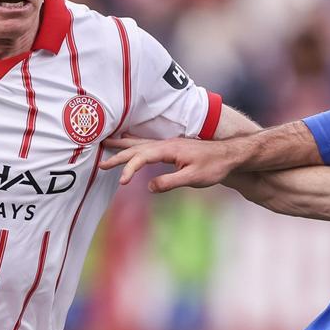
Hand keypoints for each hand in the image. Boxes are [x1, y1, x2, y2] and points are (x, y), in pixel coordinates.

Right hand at [99, 135, 241, 191]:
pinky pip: (147, 145)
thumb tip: (149, 186)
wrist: (229, 155)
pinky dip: (134, 144)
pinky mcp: (171, 148)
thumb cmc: (213, 167)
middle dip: (117, 156)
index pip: (142, 157)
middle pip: (136, 148)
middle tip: (100, 164)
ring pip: (140, 144)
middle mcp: (166, 144)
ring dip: (122, 146)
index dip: (129, 168)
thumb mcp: (193, 178)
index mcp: (169, 149)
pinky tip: (129, 142)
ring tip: (106, 145)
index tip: (121, 181)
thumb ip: (170, 181)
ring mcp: (168, 145)